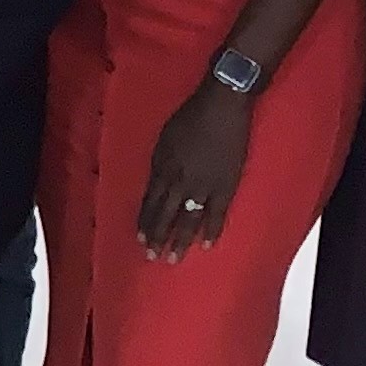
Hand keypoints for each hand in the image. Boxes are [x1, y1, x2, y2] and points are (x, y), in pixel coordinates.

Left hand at [137, 83, 254, 261]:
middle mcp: (180, 181)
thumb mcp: (165, 138)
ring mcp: (203, 185)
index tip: (140, 239)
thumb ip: (160, 163)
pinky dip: (211, 230)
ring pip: (188, 219)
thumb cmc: (190, 116)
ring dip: (180, 240)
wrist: (221, 107)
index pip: (150, 202)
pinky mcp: (226, 185)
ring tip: (173, 259)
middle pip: (165, 214)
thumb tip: (157, 183)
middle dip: (157, 237)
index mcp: (163, 168)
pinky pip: (217, 213)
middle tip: (151, 258)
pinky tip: (205, 245)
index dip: (145, 221)